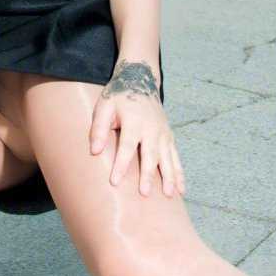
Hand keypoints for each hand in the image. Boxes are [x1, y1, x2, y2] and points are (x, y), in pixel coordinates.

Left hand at [88, 60, 185, 197]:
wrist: (140, 80)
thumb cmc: (118, 97)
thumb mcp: (104, 106)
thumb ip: (99, 128)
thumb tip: (95, 151)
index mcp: (134, 121)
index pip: (127, 146)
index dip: (121, 165)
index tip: (115, 182)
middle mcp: (152, 128)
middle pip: (150, 155)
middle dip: (148, 175)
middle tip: (144, 193)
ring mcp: (163, 133)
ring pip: (168, 158)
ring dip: (169, 177)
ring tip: (168, 195)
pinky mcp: (169, 136)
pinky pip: (176, 158)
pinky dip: (180, 174)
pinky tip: (181, 190)